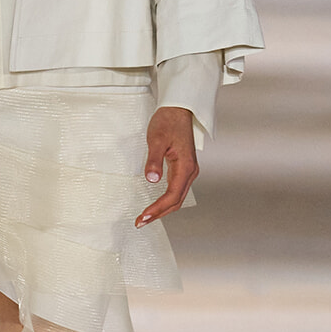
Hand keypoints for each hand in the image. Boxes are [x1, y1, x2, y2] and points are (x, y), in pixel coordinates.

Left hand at [137, 107, 198, 226]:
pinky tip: (156, 205)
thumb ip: (154, 160)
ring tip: (146, 217)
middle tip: (140, 222)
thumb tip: (152, 179)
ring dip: (162, 209)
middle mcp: (190, 171)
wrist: (178, 109)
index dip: (157, 208)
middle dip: (159, 214)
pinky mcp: (183, 168)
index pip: (172, 195)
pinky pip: (176, 190)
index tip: (143, 216)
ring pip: (177, 197)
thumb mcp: (157, 139)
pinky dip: (166, 201)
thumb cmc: (168, 121)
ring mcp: (188, 170)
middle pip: (176, 201)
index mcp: (186, 167)